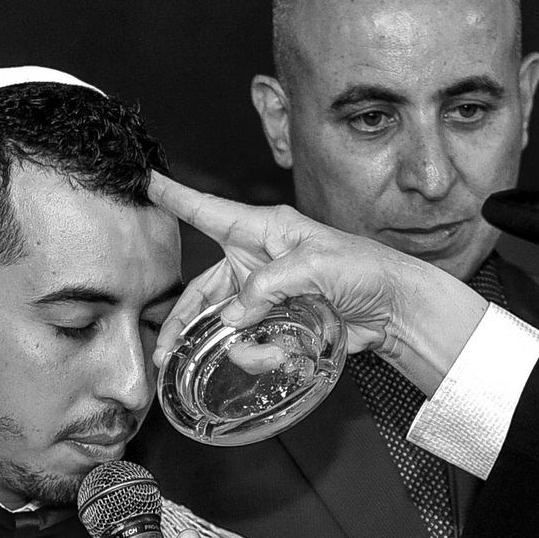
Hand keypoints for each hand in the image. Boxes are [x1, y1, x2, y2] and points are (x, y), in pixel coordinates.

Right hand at [149, 173, 491, 389]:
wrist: (394, 311)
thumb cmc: (365, 271)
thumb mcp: (317, 267)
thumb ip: (269, 286)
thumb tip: (235, 317)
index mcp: (265, 230)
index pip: (209, 212)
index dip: (175, 198)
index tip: (144, 181)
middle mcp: (257, 261)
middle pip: (202, 290)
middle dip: (183, 322)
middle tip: (164, 351)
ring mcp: (264, 295)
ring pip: (221, 323)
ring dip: (229, 345)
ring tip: (253, 356)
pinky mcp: (276, 323)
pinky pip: (248, 342)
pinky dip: (258, 354)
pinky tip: (278, 356)